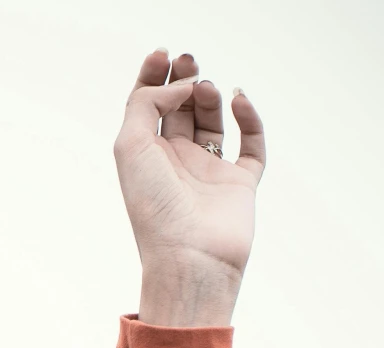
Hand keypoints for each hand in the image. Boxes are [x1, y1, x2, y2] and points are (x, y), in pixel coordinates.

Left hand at [115, 49, 265, 326]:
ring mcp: (210, 174)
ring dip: (209, 97)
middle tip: (188, 62)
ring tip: (205, 87)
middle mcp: (177, 164)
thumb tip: (179, 85)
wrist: (188, 258)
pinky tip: (238, 99)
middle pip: (181, 109)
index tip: (162, 54)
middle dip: (184, 80)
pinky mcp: (241, 185)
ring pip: (213, 121)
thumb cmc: (154, 208)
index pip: (149, 108)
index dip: (154, 77)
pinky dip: (250, 117)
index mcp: (147, 159)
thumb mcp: (131, 146)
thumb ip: (146, 103)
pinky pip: (252, 144)